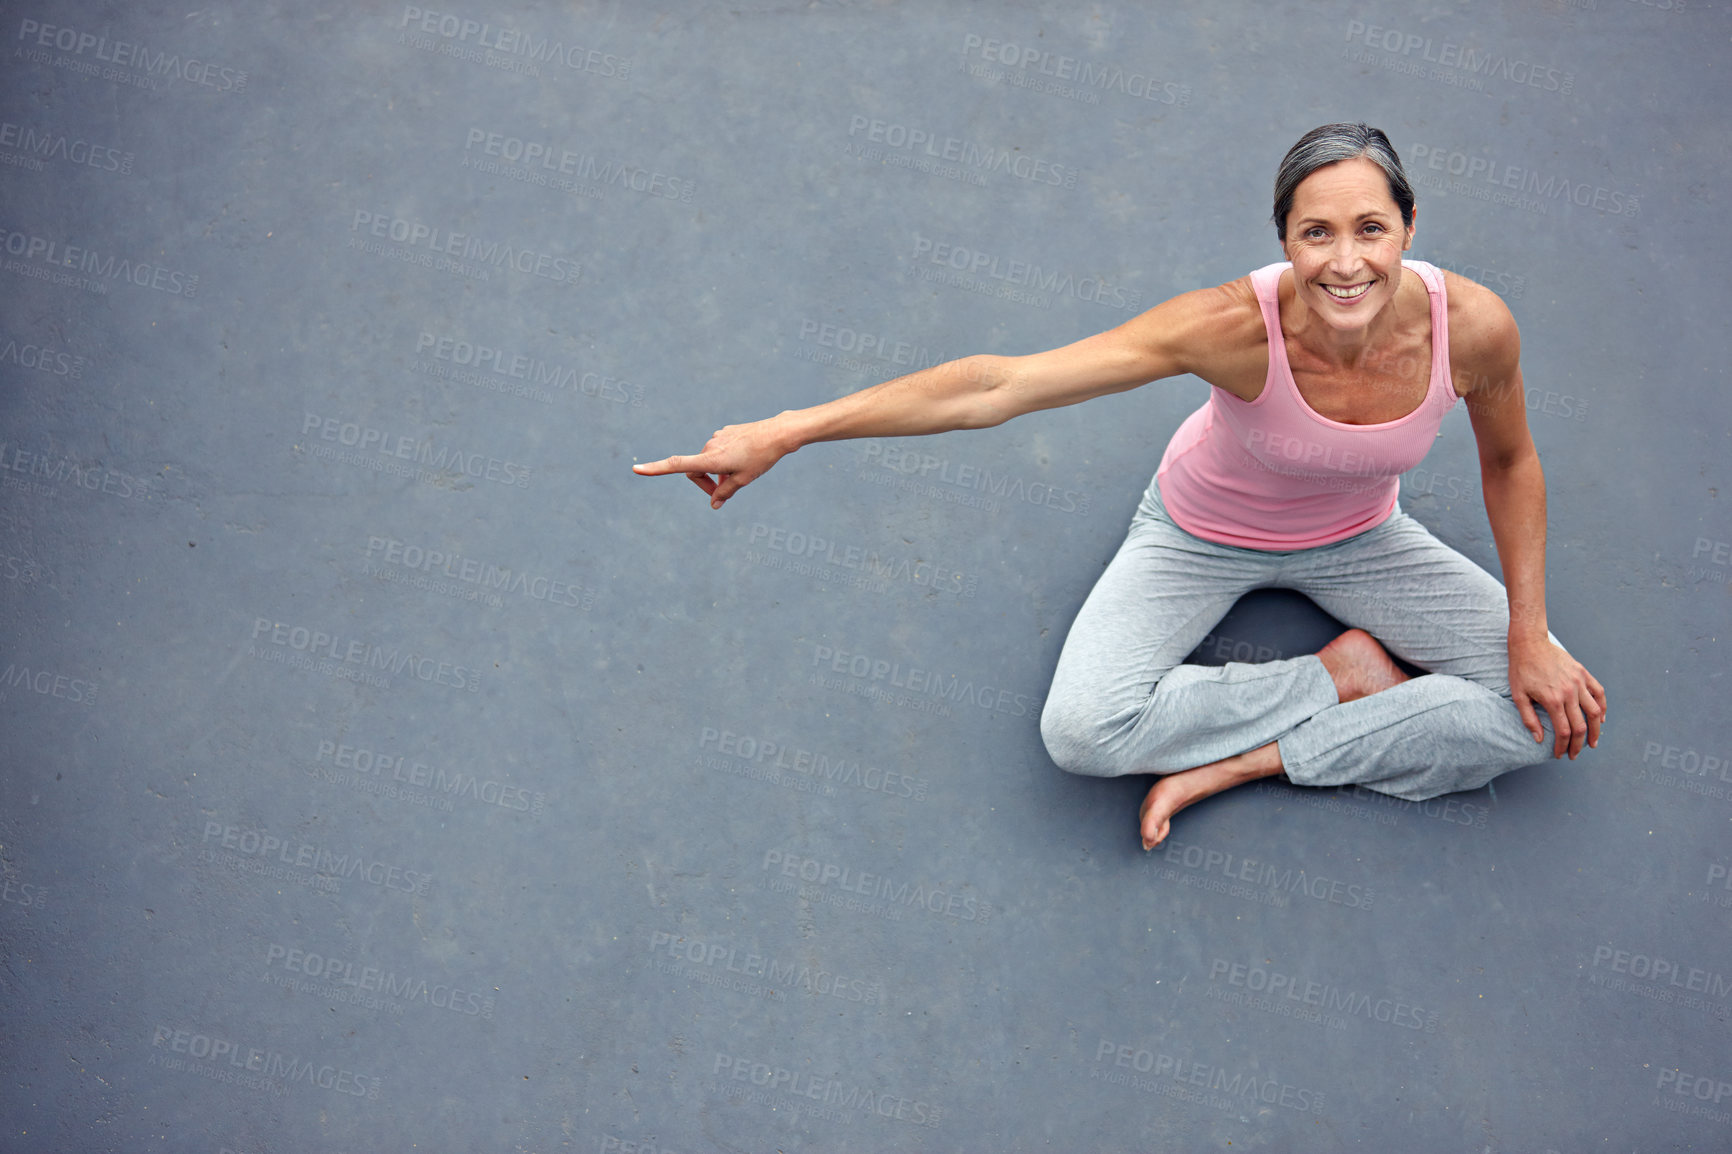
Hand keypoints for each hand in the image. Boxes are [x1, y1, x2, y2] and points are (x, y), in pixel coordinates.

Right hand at [632, 419, 789, 509]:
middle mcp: (710, 446)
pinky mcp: (725, 433)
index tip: (637, 470)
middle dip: (705, 483)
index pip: (677, 466)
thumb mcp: (743, 480)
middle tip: (723, 493)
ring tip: (739, 474)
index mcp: (711, 459)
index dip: (655, 469)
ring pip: (708, 460)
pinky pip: (718, 450)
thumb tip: (714, 504)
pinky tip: (743, 459)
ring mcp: (717, 438)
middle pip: (696, 470)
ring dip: (717, 471)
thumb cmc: (760, 458)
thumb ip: (725, 492)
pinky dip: (724, 460)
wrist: (777, 434)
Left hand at [1507, 637, 1605, 758]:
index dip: (1563, 747)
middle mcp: (1569, 693)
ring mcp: (1579, 682)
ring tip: (1592, 742)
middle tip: (1575, 754)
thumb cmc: (1521, 670)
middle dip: (1579, 745)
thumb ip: (1529, 719)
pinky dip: (1602, 707)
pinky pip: (1599, 693)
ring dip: (1596, 730)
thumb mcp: (1518, 696)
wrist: (1529, 643)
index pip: (1564, 732)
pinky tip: (1601, 718)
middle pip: (1581, 726)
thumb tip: (1539, 740)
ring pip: (1595, 712)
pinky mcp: (1583, 673)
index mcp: (1552, 700)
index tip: (1560, 755)